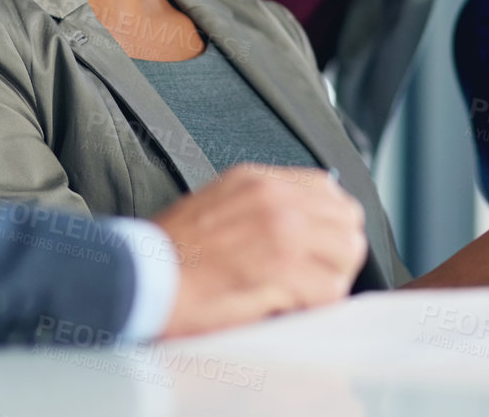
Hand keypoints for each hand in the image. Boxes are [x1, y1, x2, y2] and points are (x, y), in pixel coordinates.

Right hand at [153, 164, 366, 338]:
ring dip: (329, 279)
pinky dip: (315, 305)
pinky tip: (285, 308)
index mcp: (257, 180)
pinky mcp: (282, 270)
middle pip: (347, 221)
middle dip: (337, 254)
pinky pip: (329, 291)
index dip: (330, 225)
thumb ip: (257, 205)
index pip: (329, 191)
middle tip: (313, 277)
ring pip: (347, 254)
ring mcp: (281, 231)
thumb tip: (298, 221)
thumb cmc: (170, 253)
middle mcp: (275, 198)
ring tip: (298, 294)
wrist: (141, 277)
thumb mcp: (215, 204)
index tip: (318, 248)